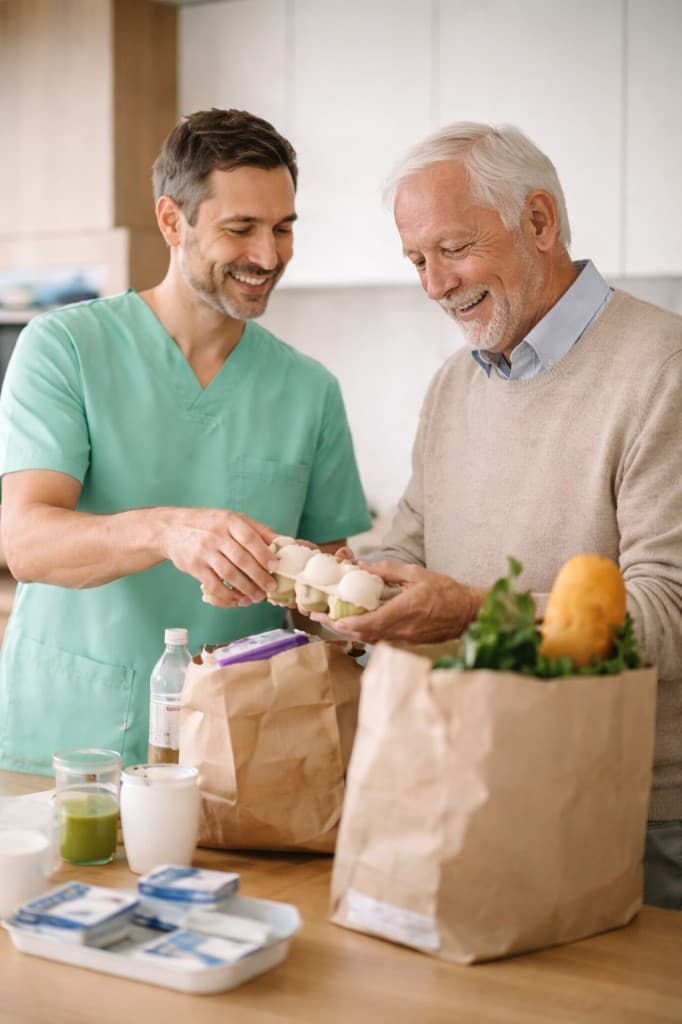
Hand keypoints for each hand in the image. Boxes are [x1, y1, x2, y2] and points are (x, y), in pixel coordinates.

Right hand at [161, 508, 279, 605]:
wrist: (171, 529)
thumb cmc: (208, 524)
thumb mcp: (232, 519)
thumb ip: (258, 531)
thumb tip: (287, 542)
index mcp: (228, 521)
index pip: (249, 538)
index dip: (263, 553)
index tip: (275, 566)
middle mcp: (216, 535)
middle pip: (241, 559)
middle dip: (259, 576)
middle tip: (270, 587)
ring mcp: (204, 551)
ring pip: (229, 574)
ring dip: (246, 588)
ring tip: (258, 596)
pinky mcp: (194, 567)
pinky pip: (214, 585)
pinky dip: (229, 595)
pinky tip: (239, 599)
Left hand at [310, 560, 485, 644]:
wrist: (467, 613)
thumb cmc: (446, 591)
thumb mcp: (417, 573)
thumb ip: (389, 570)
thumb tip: (363, 566)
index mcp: (405, 610)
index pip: (372, 622)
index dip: (350, 624)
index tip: (333, 619)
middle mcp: (403, 629)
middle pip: (366, 634)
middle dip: (341, 628)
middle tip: (321, 618)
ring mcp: (406, 639)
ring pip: (372, 639)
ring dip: (352, 631)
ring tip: (332, 620)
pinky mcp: (408, 642)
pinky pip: (382, 639)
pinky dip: (366, 633)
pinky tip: (356, 624)